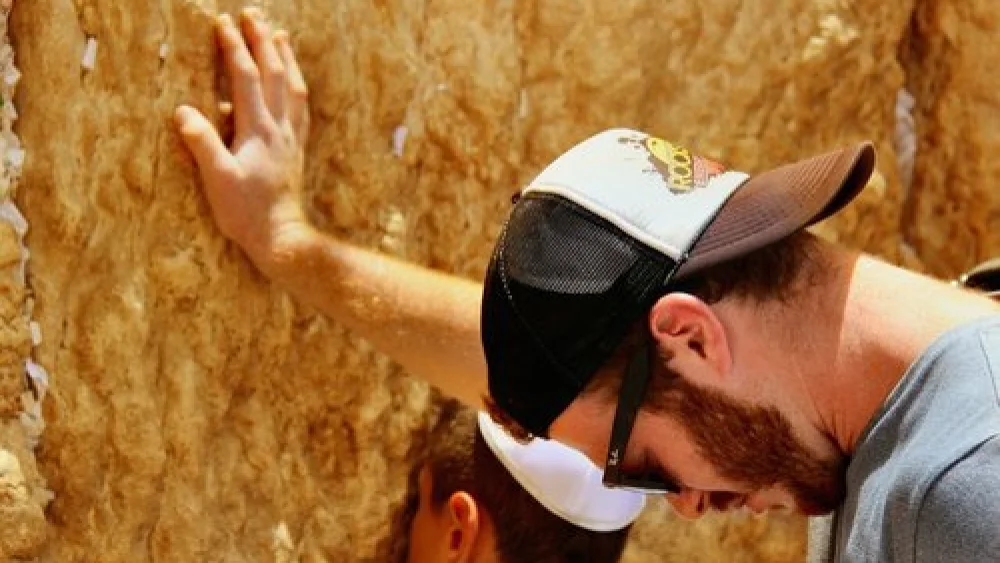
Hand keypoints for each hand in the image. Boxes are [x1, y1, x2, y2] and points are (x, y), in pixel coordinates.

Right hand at [175, 8, 313, 274]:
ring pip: (293, 88)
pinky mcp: (296, 151)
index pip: (247, 79)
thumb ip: (202, 144)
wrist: (282, 237)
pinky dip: (297, 86)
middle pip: (275, 75)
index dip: (235, 48)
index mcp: (258, 131)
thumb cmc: (246, 212)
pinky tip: (294, 83)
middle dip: (263, 41)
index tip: (223, 23)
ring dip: (286, 59)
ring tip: (281, 36)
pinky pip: (301, 109)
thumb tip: (184, 111)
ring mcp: (291, 139)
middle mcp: (280, 129)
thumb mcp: (217, 179)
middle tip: (253, 15)